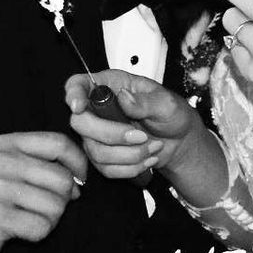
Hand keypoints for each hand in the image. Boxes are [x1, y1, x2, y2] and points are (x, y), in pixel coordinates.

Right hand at [0, 132, 86, 252]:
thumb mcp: (9, 168)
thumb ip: (42, 163)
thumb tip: (79, 179)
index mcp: (7, 144)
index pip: (58, 142)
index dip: (78, 163)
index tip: (78, 181)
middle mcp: (1, 161)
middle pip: (61, 178)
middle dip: (63, 200)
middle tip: (45, 207)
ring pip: (55, 205)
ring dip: (50, 219)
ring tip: (29, 218)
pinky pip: (41, 227)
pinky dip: (38, 233)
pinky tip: (21, 230)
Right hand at [63, 70, 203, 180]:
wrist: (179, 141)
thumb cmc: (172, 115)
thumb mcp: (167, 104)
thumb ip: (146, 101)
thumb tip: (124, 97)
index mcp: (111, 86)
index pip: (78, 84)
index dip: (73, 94)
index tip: (79, 106)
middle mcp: (100, 109)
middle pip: (80, 123)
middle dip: (111, 135)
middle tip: (141, 136)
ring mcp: (98, 135)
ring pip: (95, 150)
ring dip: (129, 154)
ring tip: (152, 146)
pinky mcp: (104, 156)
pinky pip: (105, 168)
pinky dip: (130, 167)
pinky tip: (146, 158)